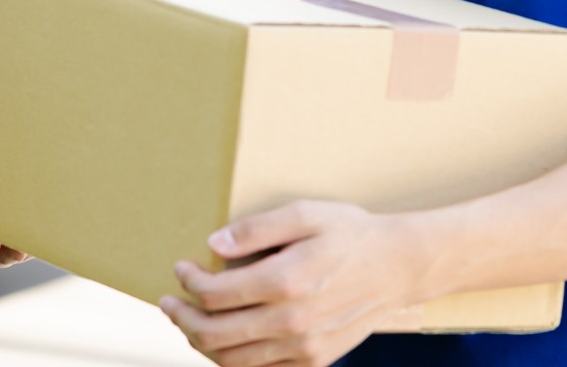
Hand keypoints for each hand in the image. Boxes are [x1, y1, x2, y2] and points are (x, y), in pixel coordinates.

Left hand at [158, 201, 431, 366]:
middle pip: (214, 334)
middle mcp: (291, 322)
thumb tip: (214, 244)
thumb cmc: (350, 233)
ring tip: (188, 323)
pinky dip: (233, 360)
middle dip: (181, 318)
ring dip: (201, 343)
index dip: (187, 282)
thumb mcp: (304, 214)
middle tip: (168, 303)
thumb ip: (256, 229)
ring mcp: (303, 347)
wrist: (398, 266)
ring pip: (233, 360)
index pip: (213, 294)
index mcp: (285, 281)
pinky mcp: (314, 360)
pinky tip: (224, 341)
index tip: (181, 268)